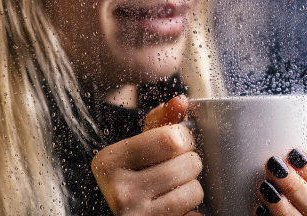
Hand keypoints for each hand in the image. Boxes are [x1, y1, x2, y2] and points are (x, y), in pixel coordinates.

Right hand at [91, 95, 203, 215]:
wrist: (121, 214)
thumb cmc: (133, 178)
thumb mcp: (138, 148)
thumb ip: (160, 121)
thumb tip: (180, 101)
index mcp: (110, 161)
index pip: (172, 138)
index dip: (183, 139)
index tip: (174, 146)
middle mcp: (120, 191)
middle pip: (189, 163)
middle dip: (188, 164)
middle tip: (172, 170)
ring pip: (195, 191)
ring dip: (191, 189)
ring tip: (172, 190)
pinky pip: (195, 214)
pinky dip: (191, 210)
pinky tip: (173, 209)